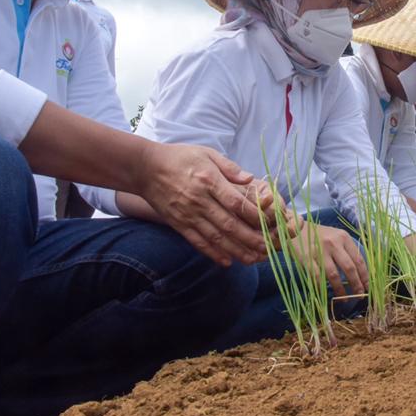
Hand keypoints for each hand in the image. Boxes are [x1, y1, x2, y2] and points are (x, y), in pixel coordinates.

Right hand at [135, 142, 269, 266]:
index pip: (236, 202)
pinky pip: (198, 242)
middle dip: (250, 239)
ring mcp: (188, 215)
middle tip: (268, 249)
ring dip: (236, 250)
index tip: (269, 223)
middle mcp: (199, 201)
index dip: (254, 215)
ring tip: (253, 259)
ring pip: (215, 238)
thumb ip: (229, 167)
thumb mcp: (206, 153)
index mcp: (209, 181)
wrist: (146, 169)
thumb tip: (251, 179)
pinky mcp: (178, 224)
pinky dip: (212, 254)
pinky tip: (227, 262)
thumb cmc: (180, 158)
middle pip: (229, 224)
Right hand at [290, 222, 367, 300]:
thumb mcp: (336, 236)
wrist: (296, 229)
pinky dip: (323, 287)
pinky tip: (326, 293)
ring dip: (341, 289)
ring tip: (344, 298)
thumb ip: (347, 250)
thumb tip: (360, 273)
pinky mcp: (306, 258)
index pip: (358, 259)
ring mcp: (319, 251)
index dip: (365, 275)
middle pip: (349, 268)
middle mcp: (333, 243)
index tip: (368, 287)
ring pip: (334, 275)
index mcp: (343, 237)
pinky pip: (317, 277)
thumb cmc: (319, 235)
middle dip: (356, 284)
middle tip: (359, 295)